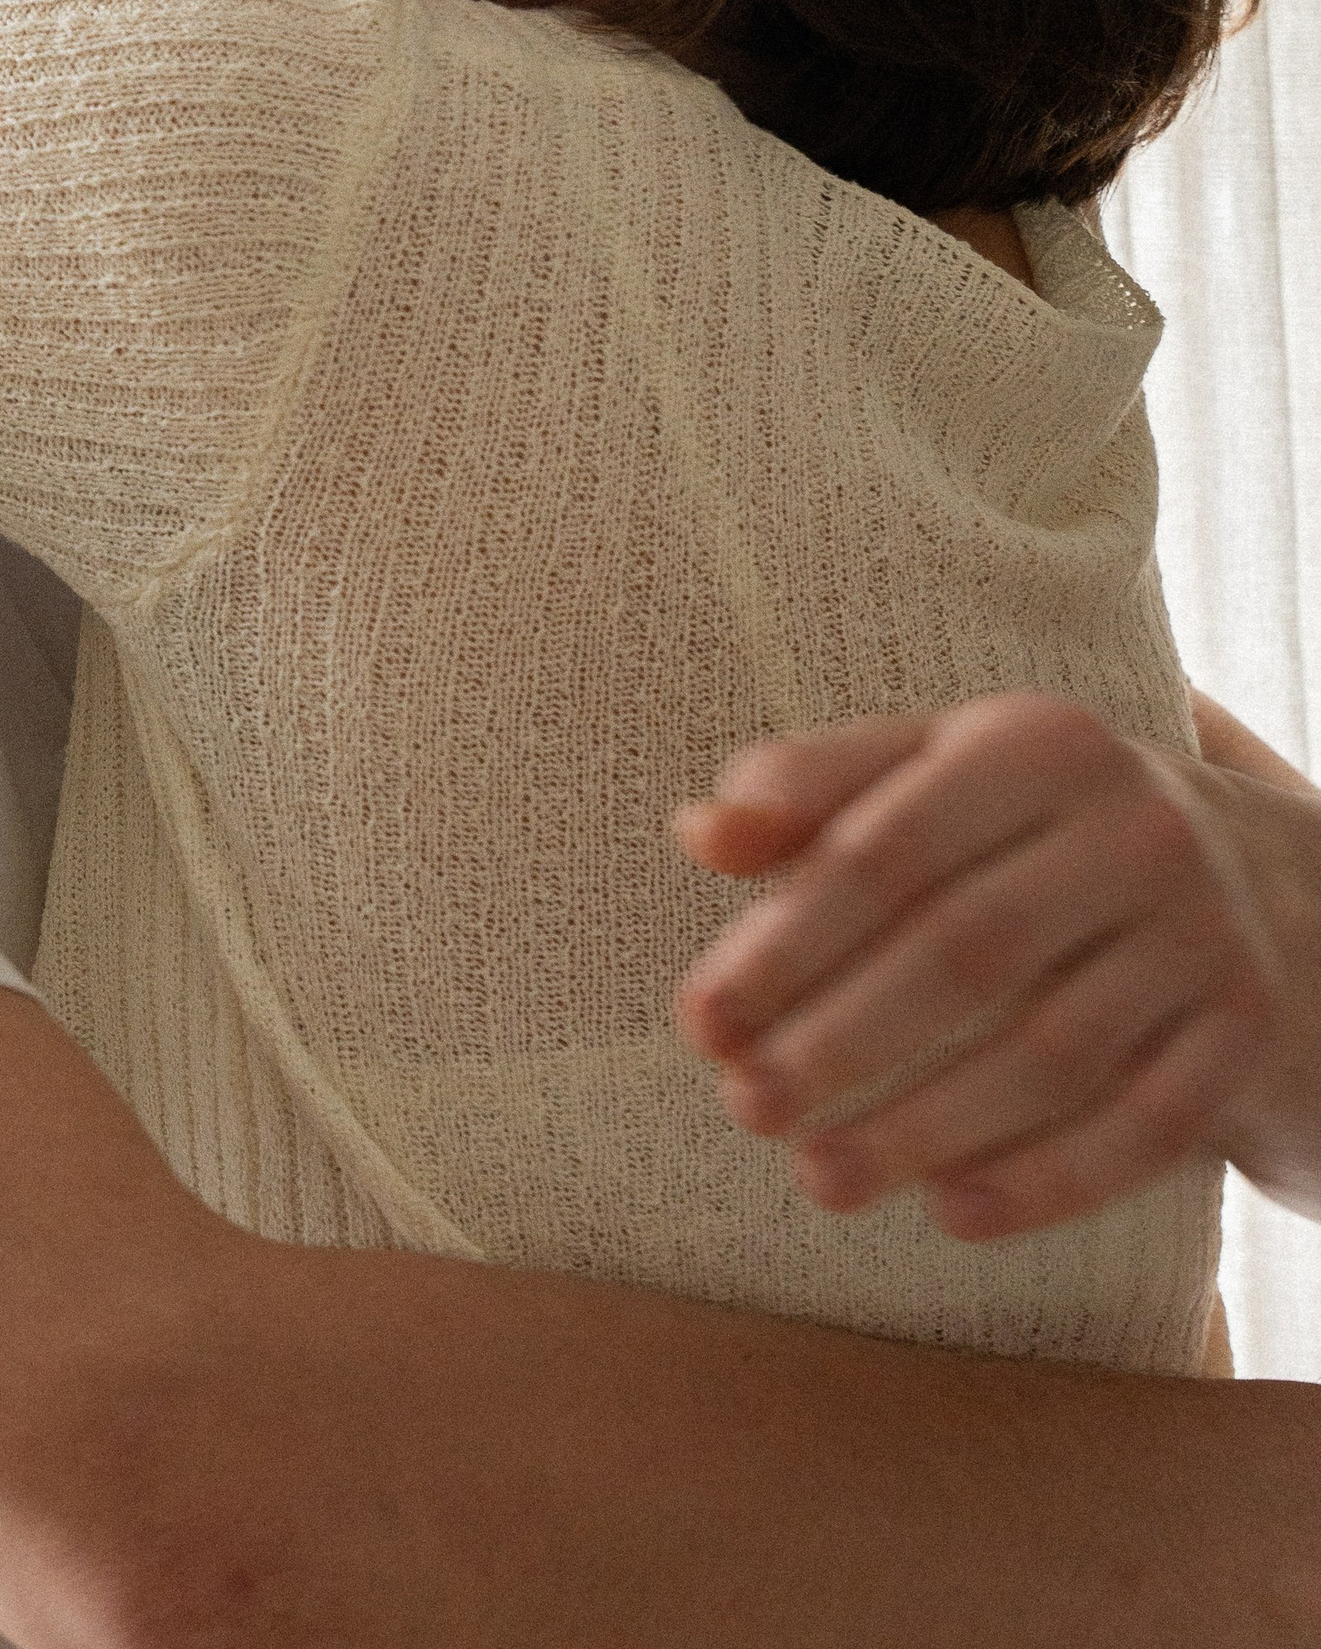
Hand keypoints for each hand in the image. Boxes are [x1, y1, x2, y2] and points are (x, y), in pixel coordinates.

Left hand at [673, 691, 1320, 1239]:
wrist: (1256, 875)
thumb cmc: (1033, 824)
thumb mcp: (934, 771)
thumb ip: (814, 790)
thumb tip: (701, 832)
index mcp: (1038, 742)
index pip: (886, 850)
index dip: (785, 943)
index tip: (700, 1023)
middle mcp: (1136, 826)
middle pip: (964, 954)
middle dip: (841, 1042)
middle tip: (745, 1109)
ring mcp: (1207, 933)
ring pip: (1050, 1054)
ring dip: (923, 1127)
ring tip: (818, 1176)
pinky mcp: (1246, 1031)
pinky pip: (1144, 1129)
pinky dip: (1043, 1182)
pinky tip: (949, 1214)